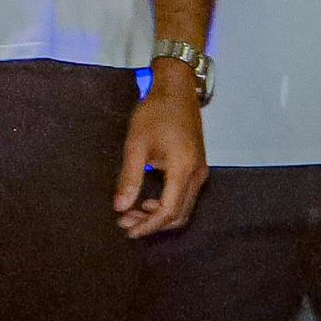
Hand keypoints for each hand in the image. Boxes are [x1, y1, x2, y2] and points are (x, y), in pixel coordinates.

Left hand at [115, 77, 207, 238]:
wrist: (177, 90)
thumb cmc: (155, 113)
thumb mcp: (136, 144)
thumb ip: (129, 178)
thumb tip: (120, 207)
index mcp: (183, 168)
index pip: (168, 210)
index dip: (148, 225)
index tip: (127, 229)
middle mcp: (197, 175)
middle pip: (179, 215)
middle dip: (152, 224)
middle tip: (125, 222)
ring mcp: (200, 172)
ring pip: (184, 208)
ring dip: (160, 216)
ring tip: (133, 213)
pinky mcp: (198, 168)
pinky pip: (185, 197)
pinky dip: (168, 206)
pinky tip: (148, 201)